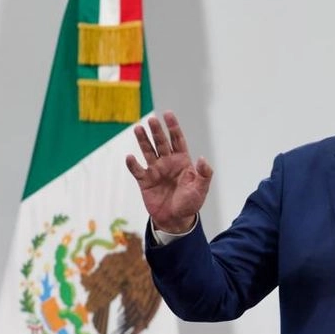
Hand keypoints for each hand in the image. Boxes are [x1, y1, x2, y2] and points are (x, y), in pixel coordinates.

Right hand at [125, 112, 213, 233]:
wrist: (176, 219)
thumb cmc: (190, 203)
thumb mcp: (201, 189)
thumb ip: (204, 174)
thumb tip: (202, 159)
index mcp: (182, 161)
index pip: (177, 140)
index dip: (173, 127)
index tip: (168, 114)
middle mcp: (167, 162)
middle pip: (161, 143)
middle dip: (157, 131)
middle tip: (152, 120)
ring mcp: (155, 170)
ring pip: (148, 151)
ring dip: (143, 140)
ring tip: (138, 128)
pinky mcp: (145, 181)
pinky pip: (137, 170)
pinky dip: (133, 164)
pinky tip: (130, 157)